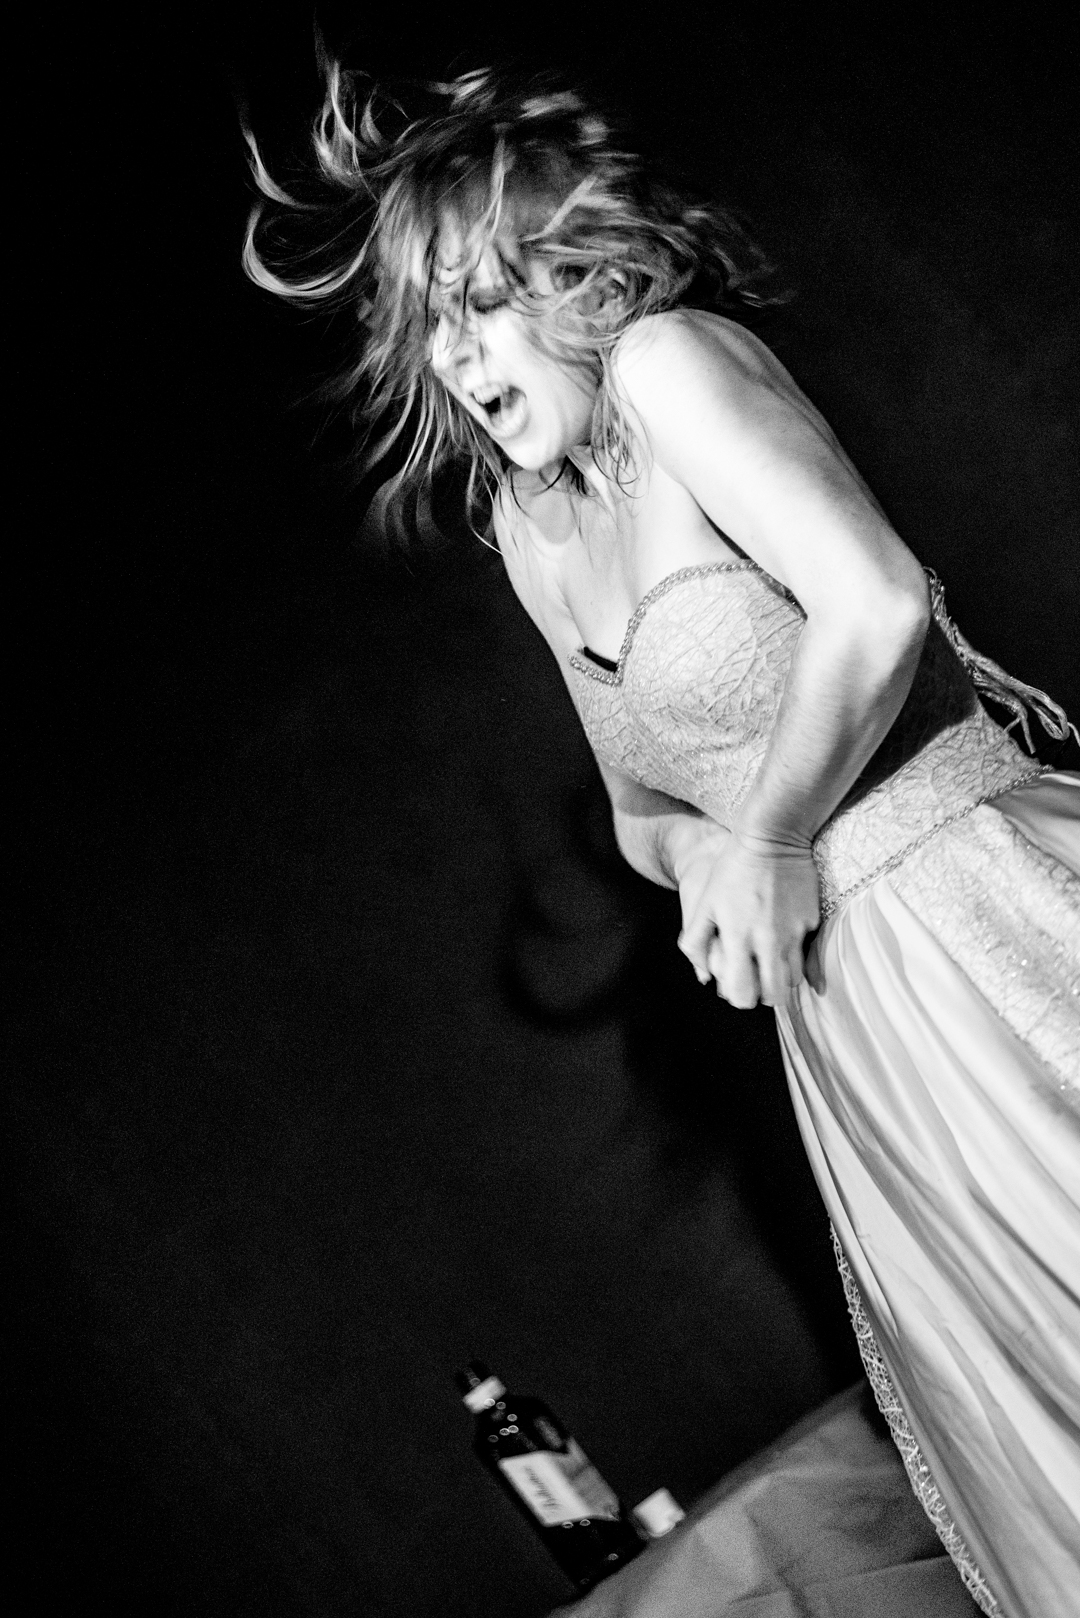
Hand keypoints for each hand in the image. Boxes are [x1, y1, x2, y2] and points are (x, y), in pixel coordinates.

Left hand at [674, 827, 820, 1008]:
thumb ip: (696, 941)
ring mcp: (793, 932)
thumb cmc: (732, 869)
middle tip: (758, 979)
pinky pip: (807, 950)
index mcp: (738, 938)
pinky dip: (798, 952)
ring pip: (795, 978)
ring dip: (783, 976)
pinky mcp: (811, 920)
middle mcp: (768, 941)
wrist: (773, 836)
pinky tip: (786, 938)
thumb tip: (703, 976)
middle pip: (776, 996)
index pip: (744, 994)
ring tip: (771, 960)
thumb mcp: (705, 903)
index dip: (740, 996)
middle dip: (767, 995)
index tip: (738, 984)